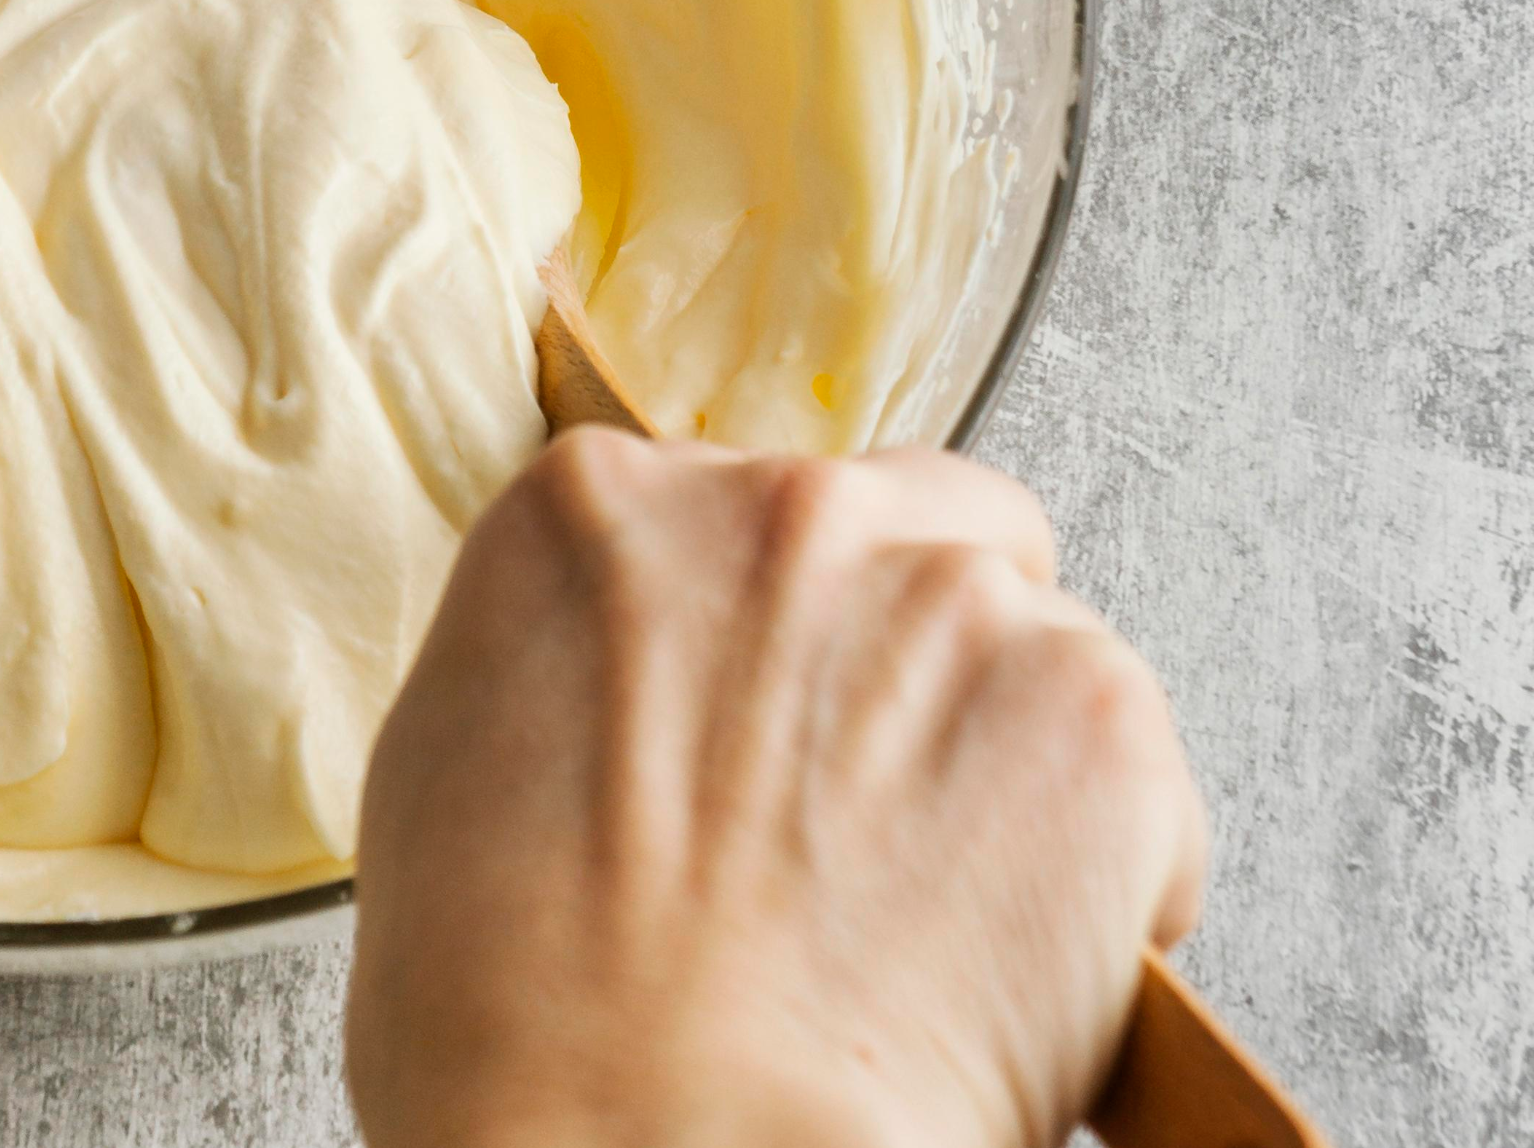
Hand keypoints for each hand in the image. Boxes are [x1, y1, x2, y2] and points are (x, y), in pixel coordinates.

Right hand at [345, 429, 1206, 1147]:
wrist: (644, 1137)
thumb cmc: (515, 1009)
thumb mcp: (449, 762)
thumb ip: (570, 662)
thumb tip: (642, 683)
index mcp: (602, 504)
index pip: (741, 515)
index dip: (769, 638)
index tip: (769, 734)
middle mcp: (781, 508)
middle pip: (918, 534)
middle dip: (911, 659)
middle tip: (873, 821)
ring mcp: (945, 597)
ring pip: (1036, 649)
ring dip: (1006, 764)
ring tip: (936, 927)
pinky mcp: (1088, 710)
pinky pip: (1139, 785)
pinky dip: (1108, 879)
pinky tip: (1012, 977)